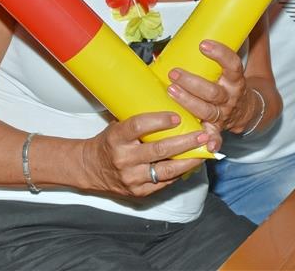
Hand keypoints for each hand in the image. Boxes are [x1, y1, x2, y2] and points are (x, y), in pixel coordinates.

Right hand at [80, 112, 208, 197]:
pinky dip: (180, 173)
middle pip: (159, 150)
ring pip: (166, 170)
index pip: (138, 127)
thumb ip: (139, 120)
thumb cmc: (109, 142)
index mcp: (116, 138)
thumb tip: (168, 102)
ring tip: (204, 151)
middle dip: (185, 142)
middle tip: (202, 134)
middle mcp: (124, 159)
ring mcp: (132, 178)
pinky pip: (165, 183)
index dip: (159, 121)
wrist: (90, 168)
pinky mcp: (139, 192)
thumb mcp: (117, 126)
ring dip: (188, 160)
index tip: (177, 116)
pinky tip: (191, 163)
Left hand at [166, 40, 249, 142]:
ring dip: (189, 103)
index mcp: (237, 80)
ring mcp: (223, 115)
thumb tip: (257, 13)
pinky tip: (206, 144)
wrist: (251, 111)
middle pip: (213, 92)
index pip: (232, 65)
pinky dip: (210, 142)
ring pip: (207, 111)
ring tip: (171, 91)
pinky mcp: (216, 128)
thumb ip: (246, 39)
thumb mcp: (243, 61)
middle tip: (174, 73)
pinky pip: (212, 136)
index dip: (220, 54)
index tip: (204, 44)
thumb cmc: (237, 82)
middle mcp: (231, 97)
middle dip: (193, 83)